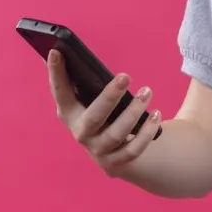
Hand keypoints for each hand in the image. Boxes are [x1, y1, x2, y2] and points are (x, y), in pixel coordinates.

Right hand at [47, 49, 161, 177]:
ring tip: (148, 91)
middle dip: (109, 97)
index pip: (59, 92)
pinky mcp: (115, 163)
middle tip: (126, 76)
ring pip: (116, 134)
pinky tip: (156, 115)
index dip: (55, 73)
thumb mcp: (90, 98)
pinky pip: (133, 150)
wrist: (113, 153)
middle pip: (93, 117)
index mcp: (69, 112)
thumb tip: (66, 47)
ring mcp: (97, 150)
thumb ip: (82, 79)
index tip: (56, 51)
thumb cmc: (102, 113)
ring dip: (133, 112)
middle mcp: (80, 133)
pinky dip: (146, 133)